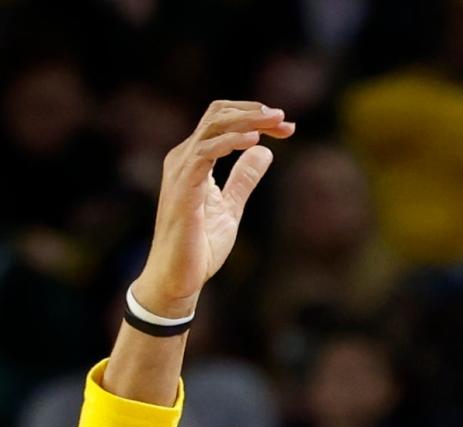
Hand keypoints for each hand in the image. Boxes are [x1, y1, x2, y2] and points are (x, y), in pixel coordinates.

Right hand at [133, 98, 294, 317]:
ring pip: (213, 126)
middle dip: (254, 111)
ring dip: (247, 120)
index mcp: (194, 159)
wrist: (177, 279)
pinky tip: (253, 141)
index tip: (286, 127)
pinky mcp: (183, 188)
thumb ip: (244, 179)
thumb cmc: (199, 248)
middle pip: (218, 114)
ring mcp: (181, 170)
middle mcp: (184, 158)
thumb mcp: (230, 208)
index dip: (254, 117)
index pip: (223, 121)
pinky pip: (206, 153)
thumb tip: (265, 152)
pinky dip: (230, 142)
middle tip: (284, 118)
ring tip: (275, 121)